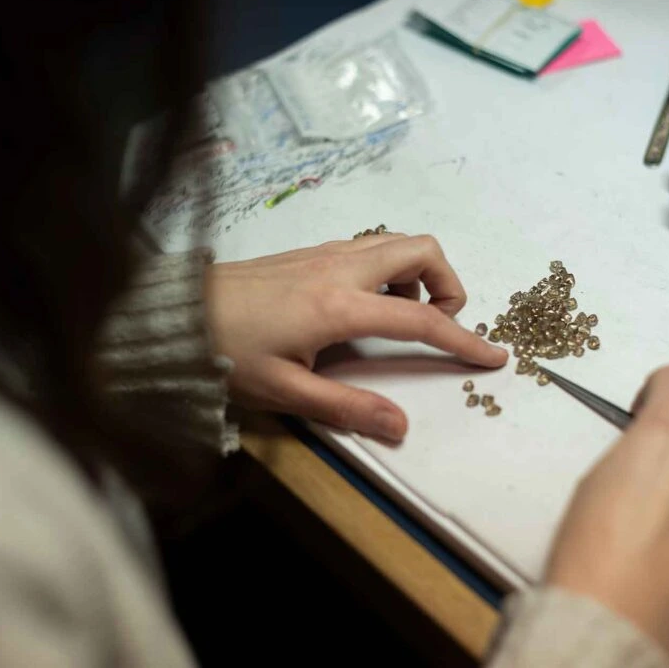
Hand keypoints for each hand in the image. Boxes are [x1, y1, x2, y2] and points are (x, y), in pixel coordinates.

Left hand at [205, 234, 507, 442]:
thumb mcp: (285, 392)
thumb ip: (346, 408)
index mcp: (340, 306)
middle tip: (440, 322)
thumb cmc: (226, 353)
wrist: (174, 313)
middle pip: (421, 248)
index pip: (421, 318)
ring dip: (417, 273)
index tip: (493, 355)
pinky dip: (388, 269)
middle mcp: (340, 268)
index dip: (463, 339)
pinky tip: (363, 306)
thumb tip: (400, 427)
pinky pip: (369, 247)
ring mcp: (324, 253)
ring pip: (395, 242)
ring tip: (399, 317)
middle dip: (449, 281)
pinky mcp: (309, 251)